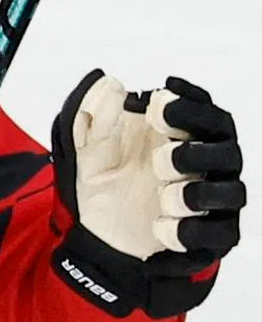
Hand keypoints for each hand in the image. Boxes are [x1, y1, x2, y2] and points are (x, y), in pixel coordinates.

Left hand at [51, 69, 244, 317]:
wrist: (100, 230)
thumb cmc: (106, 175)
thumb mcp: (89, 147)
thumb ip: (97, 117)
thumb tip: (111, 85)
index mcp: (181, 133)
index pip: (205, 112)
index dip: (189, 104)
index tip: (158, 102)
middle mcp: (206, 163)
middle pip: (227, 149)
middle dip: (194, 152)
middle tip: (159, 158)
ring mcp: (213, 199)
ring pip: (232, 191)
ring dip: (196, 193)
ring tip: (163, 196)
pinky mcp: (213, 235)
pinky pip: (220, 233)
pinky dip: (190, 230)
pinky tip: (160, 226)